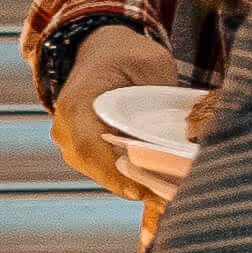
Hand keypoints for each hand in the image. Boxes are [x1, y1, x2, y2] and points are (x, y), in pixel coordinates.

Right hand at [48, 29, 182, 201]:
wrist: (103, 51)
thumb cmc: (129, 56)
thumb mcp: (151, 65)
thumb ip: (162, 95)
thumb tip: (185, 133)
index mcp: (78, 102)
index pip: (88, 144)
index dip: (112, 171)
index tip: (139, 191)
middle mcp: (66, 125)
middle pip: (95, 166)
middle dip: (131, 185)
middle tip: (168, 202)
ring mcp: (71, 140)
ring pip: (101, 172)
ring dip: (133, 185)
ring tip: (168, 198)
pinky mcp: (84, 149)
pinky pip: (105, 169)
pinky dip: (130, 179)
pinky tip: (160, 188)